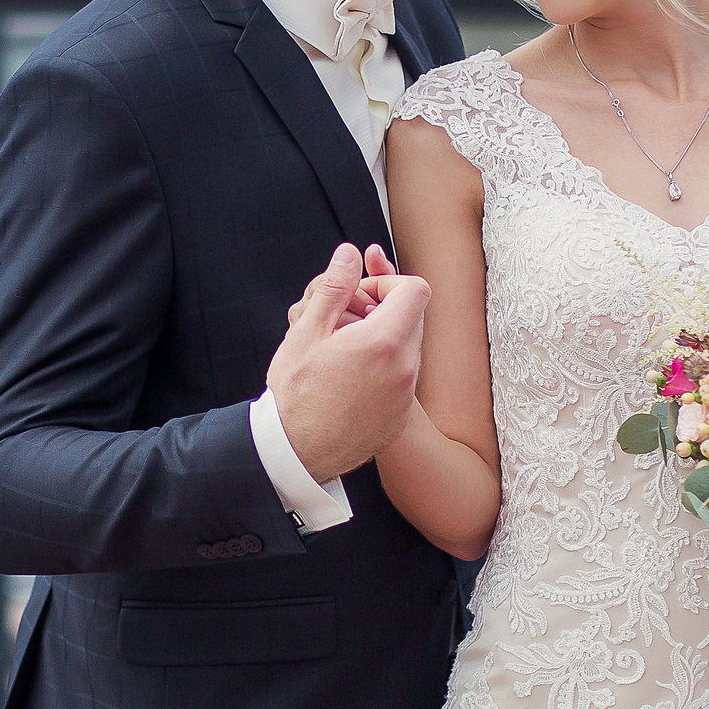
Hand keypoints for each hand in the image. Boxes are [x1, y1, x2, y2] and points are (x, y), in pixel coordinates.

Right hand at [268, 244, 430, 482]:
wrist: (294, 453)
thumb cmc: (295, 393)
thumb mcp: (306, 331)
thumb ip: (333, 287)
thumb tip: (349, 255)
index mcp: (383, 341)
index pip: (415, 289)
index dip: (388, 284)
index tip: (359, 296)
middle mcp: (404, 368)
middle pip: (414, 317)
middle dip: (384, 310)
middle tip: (345, 322)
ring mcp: (405, 396)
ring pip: (408, 348)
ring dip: (384, 340)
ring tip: (344, 353)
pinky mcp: (399, 418)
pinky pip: (402, 380)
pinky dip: (383, 370)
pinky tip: (349, 381)